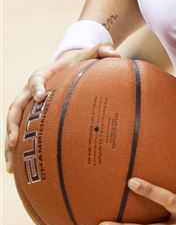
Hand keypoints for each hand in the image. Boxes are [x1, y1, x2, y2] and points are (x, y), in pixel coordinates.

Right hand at [5, 44, 119, 172]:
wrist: (63, 68)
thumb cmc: (76, 64)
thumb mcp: (87, 56)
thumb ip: (100, 53)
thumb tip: (116, 53)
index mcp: (42, 75)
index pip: (36, 79)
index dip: (37, 86)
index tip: (41, 95)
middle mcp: (29, 92)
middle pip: (15, 107)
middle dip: (12, 125)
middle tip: (14, 140)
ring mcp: (26, 105)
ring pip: (12, 124)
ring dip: (9, 144)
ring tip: (10, 165)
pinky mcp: (27, 117)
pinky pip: (19, 134)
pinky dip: (15, 152)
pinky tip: (15, 171)